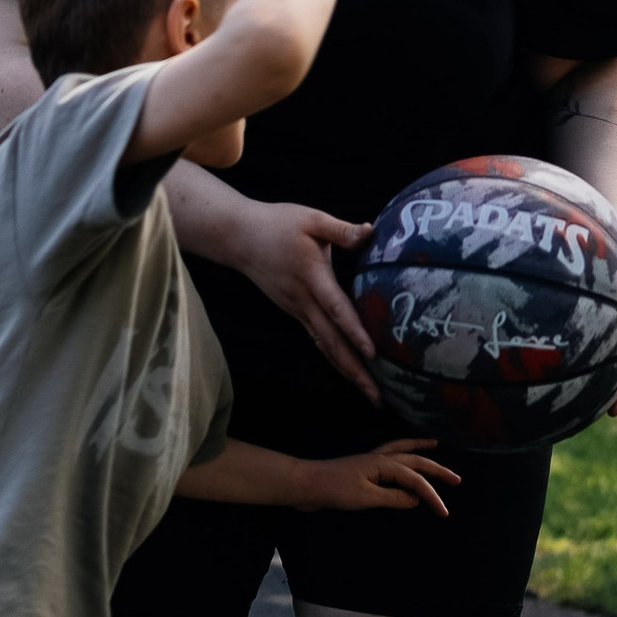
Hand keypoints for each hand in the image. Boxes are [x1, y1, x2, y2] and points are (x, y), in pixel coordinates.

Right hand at [221, 192, 381, 399]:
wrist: (239, 238)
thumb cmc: (278, 224)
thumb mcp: (311, 219)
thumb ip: (342, 230)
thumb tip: (371, 232)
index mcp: (311, 276)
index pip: (336, 308)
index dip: (354, 331)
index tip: (373, 353)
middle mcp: (303, 301)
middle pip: (331, 342)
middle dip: (355, 371)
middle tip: (377, 397)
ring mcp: (297, 310)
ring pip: (324, 346)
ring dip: (347, 371)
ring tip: (370, 394)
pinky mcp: (295, 311)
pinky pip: (318, 339)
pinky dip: (335, 358)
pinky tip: (350, 370)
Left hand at [297, 438, 459, 519]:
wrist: (305, 484)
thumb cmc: (333, 490)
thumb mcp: (365, 498)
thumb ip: (393, 498)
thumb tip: (416, 499)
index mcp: (383, 465)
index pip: (415, 480)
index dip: (432, 496)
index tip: (444, 513)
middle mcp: (380, 459)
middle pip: (415, 460)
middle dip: (437, 469)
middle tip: (456, 479)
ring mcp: (371, 461)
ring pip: (402, 450)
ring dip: (419, 448)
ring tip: (435, 444)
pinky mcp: (363, 468)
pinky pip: (390, 456)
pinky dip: (401, 452)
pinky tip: (403, 458)